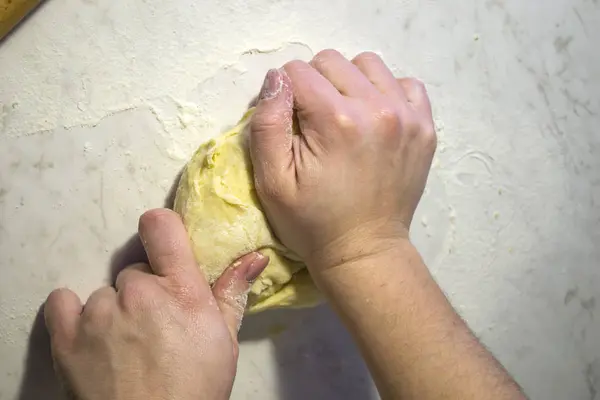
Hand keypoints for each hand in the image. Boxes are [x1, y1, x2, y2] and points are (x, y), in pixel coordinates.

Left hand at [44, 209, 267, 399]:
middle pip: (134, 270)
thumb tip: (255, 256)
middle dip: (145, 292)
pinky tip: (90, 334)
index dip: (161, 231)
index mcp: (181, 289)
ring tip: (126, 346)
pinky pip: (63, 302)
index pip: (161, 226)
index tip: (163, 248)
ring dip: (114, 311)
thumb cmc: (196, 387)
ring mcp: (100, 312)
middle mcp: (138, 292)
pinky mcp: (67, 336)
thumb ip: (233, 292)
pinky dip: (74, 313)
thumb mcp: (225, 341)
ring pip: (105, 293)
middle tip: (155, 326)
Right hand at [249, 50, 435, 271]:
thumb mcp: (272, 182)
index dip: (284, 94)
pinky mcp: (424, 127)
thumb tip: (275, 78)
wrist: (365, 251)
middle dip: (314, 85)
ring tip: (344, 117)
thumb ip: (268, 124)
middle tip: (314, 124)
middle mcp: (377, 109)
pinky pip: (404, 82)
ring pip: (368, 64)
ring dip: (349, 84)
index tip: (289, 124)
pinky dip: (385, 93)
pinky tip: (374, 119)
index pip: (297, 71)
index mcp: (336, 121)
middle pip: (331, 61)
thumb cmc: (312, 222)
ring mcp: (407, 116)